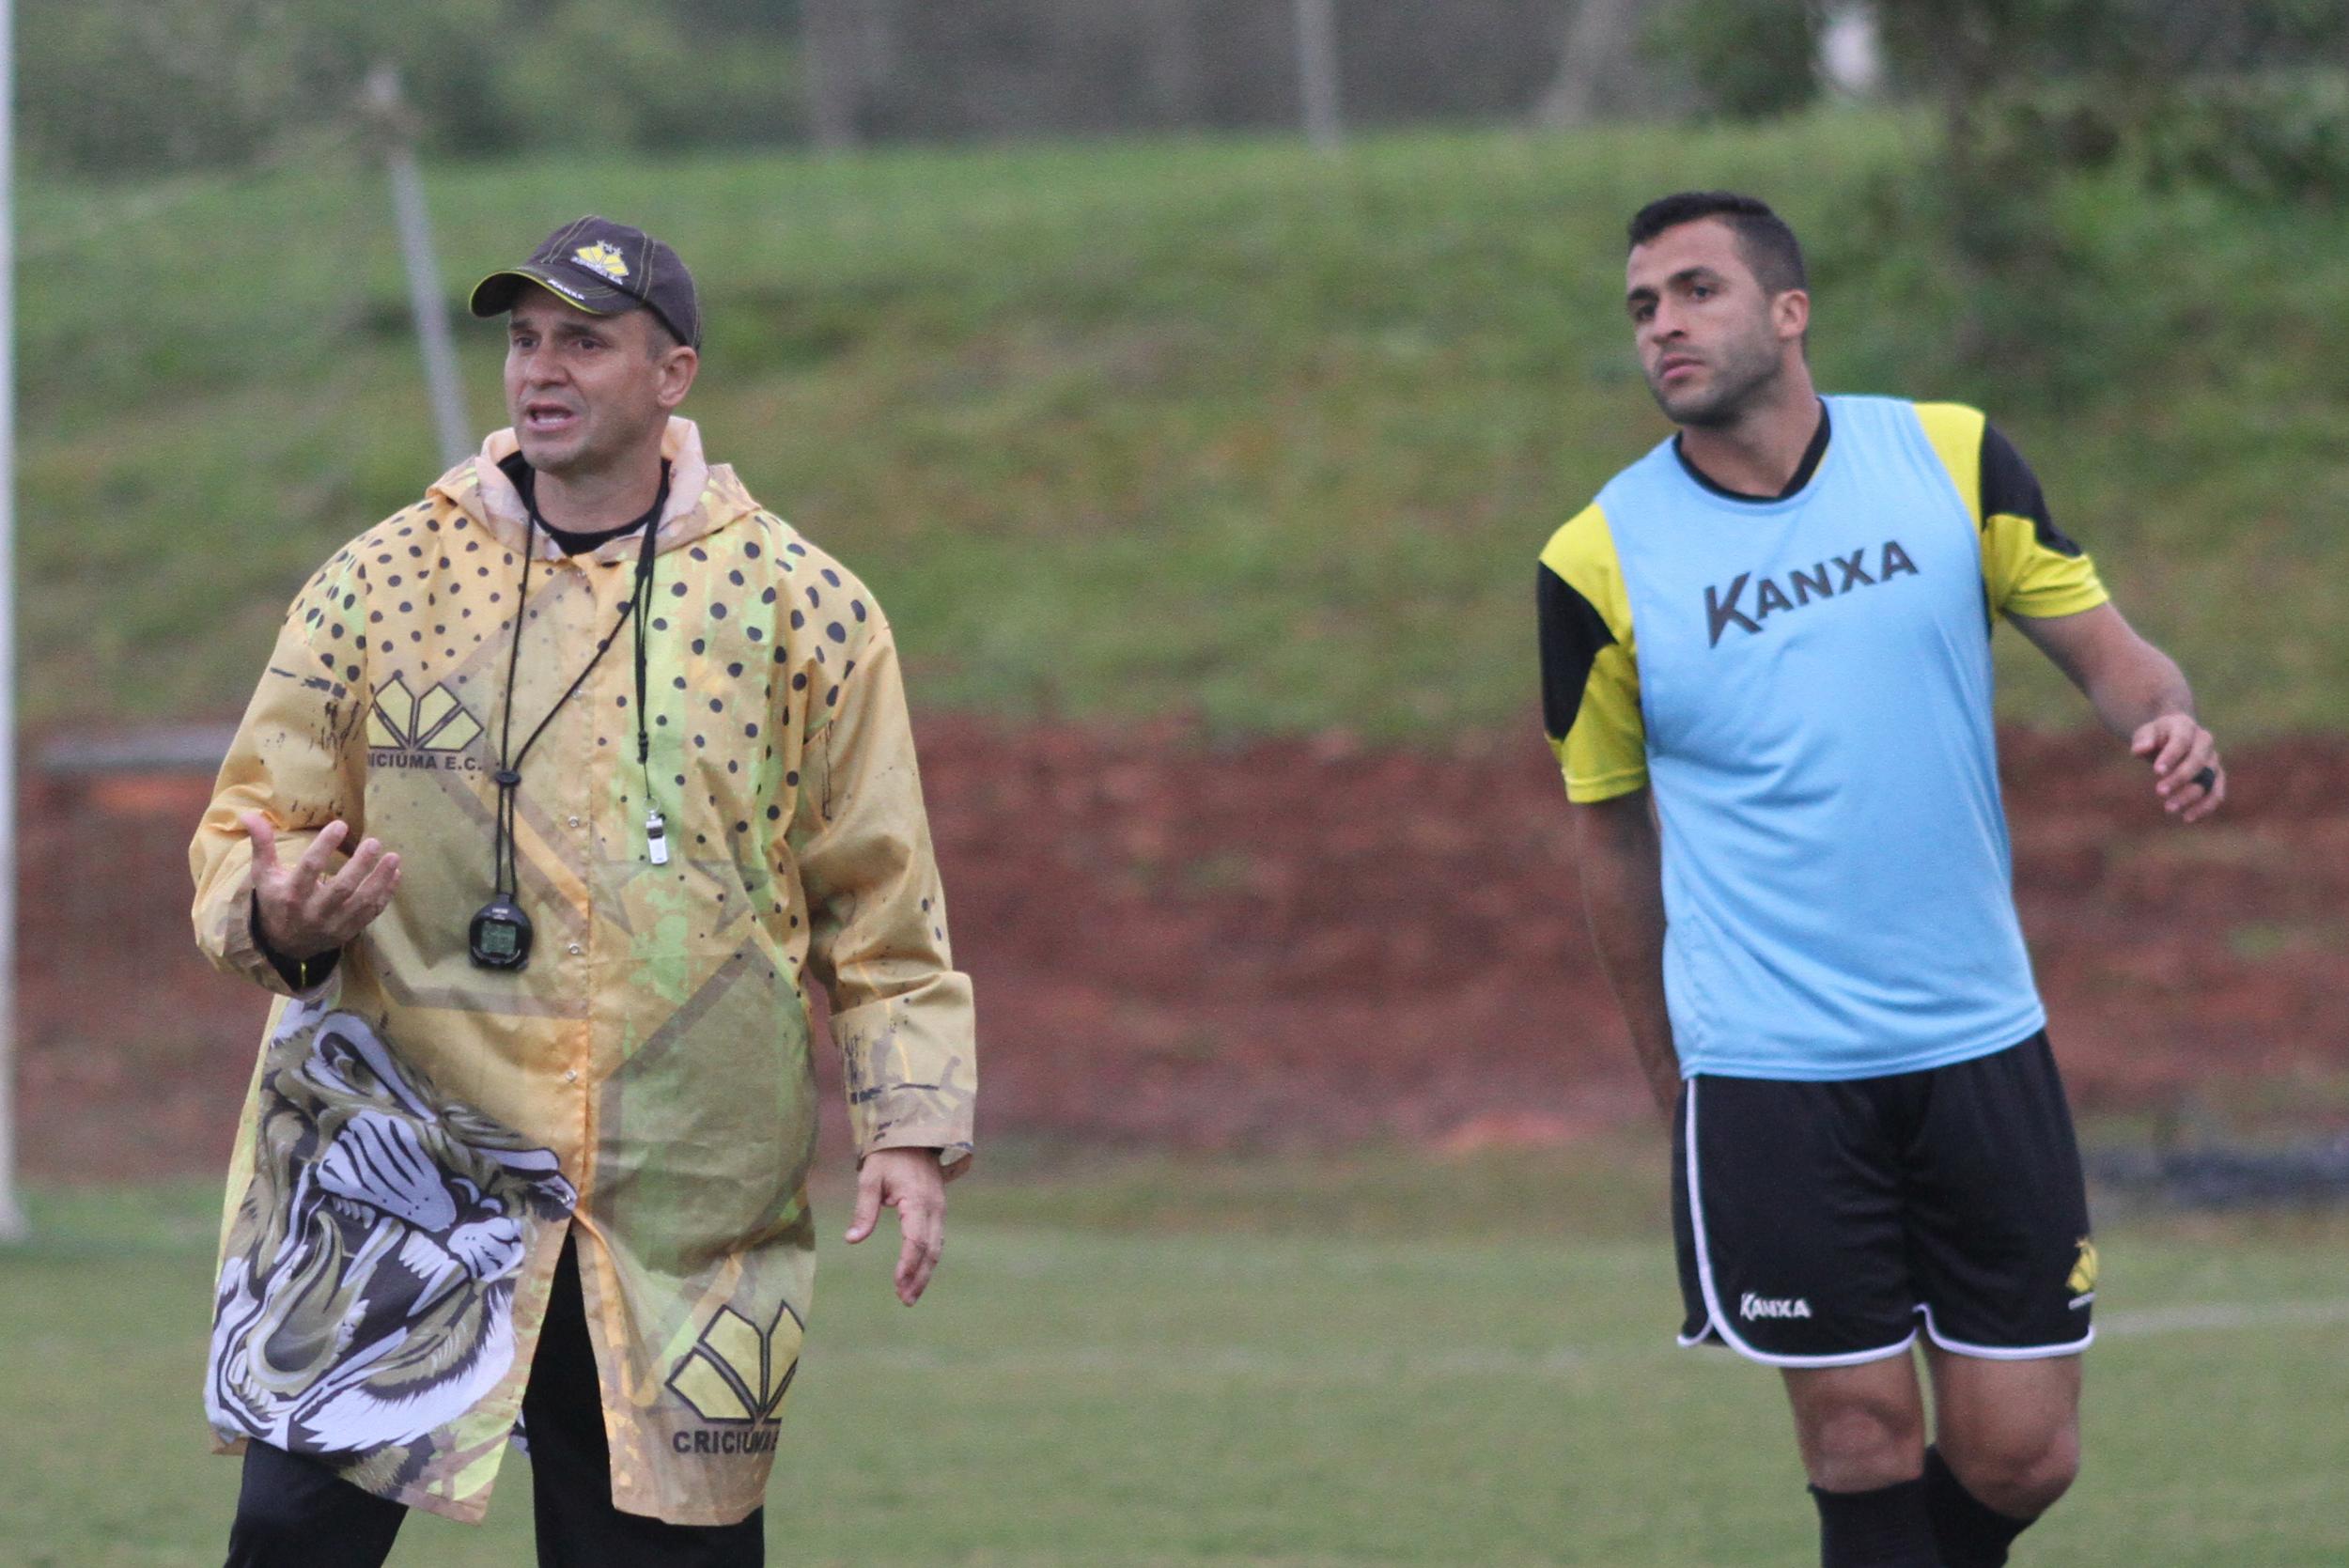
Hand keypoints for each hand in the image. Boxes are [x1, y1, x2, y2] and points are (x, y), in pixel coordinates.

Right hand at [241, 812, 401, 959]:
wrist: (284, 945)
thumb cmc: (275, 901)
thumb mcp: (264, 875)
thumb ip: (261, 844)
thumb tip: (249, 814)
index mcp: (291, 894)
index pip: (309, 868)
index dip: (325, 846)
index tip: (340, 825)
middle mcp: (313, 911)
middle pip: (341, 888)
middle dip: (360, 865)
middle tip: (374, 842)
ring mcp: (334, 924)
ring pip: (361, 902)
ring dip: (380, 880)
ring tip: (394, 857)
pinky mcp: (349, 931)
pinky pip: (371, 913)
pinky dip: (386, 894)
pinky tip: (395, 873)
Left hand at [845, 1147, 946, 1305]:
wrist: (913, 1134)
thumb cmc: (888, 1155)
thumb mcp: (870, 1178)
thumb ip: (864, 1210)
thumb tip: (852, 1239)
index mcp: (917, 1201)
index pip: (915, 1240)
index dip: (907, 1264)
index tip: (897, 1283)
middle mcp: (933, 1208)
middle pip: (930, 1250)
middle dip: (918, 1277)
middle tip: (905, 1300)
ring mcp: (939, 1209)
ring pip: (936, 1247)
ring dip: (924, 1273)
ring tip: (910, 1295)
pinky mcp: (937, 1210)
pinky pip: (935, 1239)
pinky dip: (928, 1259)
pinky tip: (917, 1273)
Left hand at [2129, 715, 2223, 823]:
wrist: (2171, 737)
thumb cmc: (2155, 736)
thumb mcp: (2145, 734)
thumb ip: (2143, 740)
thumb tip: (2140, 750)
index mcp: (2185, 726)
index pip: (2181, 741)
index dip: (2171, 756)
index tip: (2156, 772)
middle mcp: (2204, 741)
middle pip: (2198, 761)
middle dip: (2180, 777)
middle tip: (2159, 792)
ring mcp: (2213, 759)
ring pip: (2209, 779)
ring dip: (2191, 796)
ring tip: (2169, 809)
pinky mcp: (2216, 776)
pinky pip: (2216, 792)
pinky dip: (2205, 806)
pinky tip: (2188, 818)